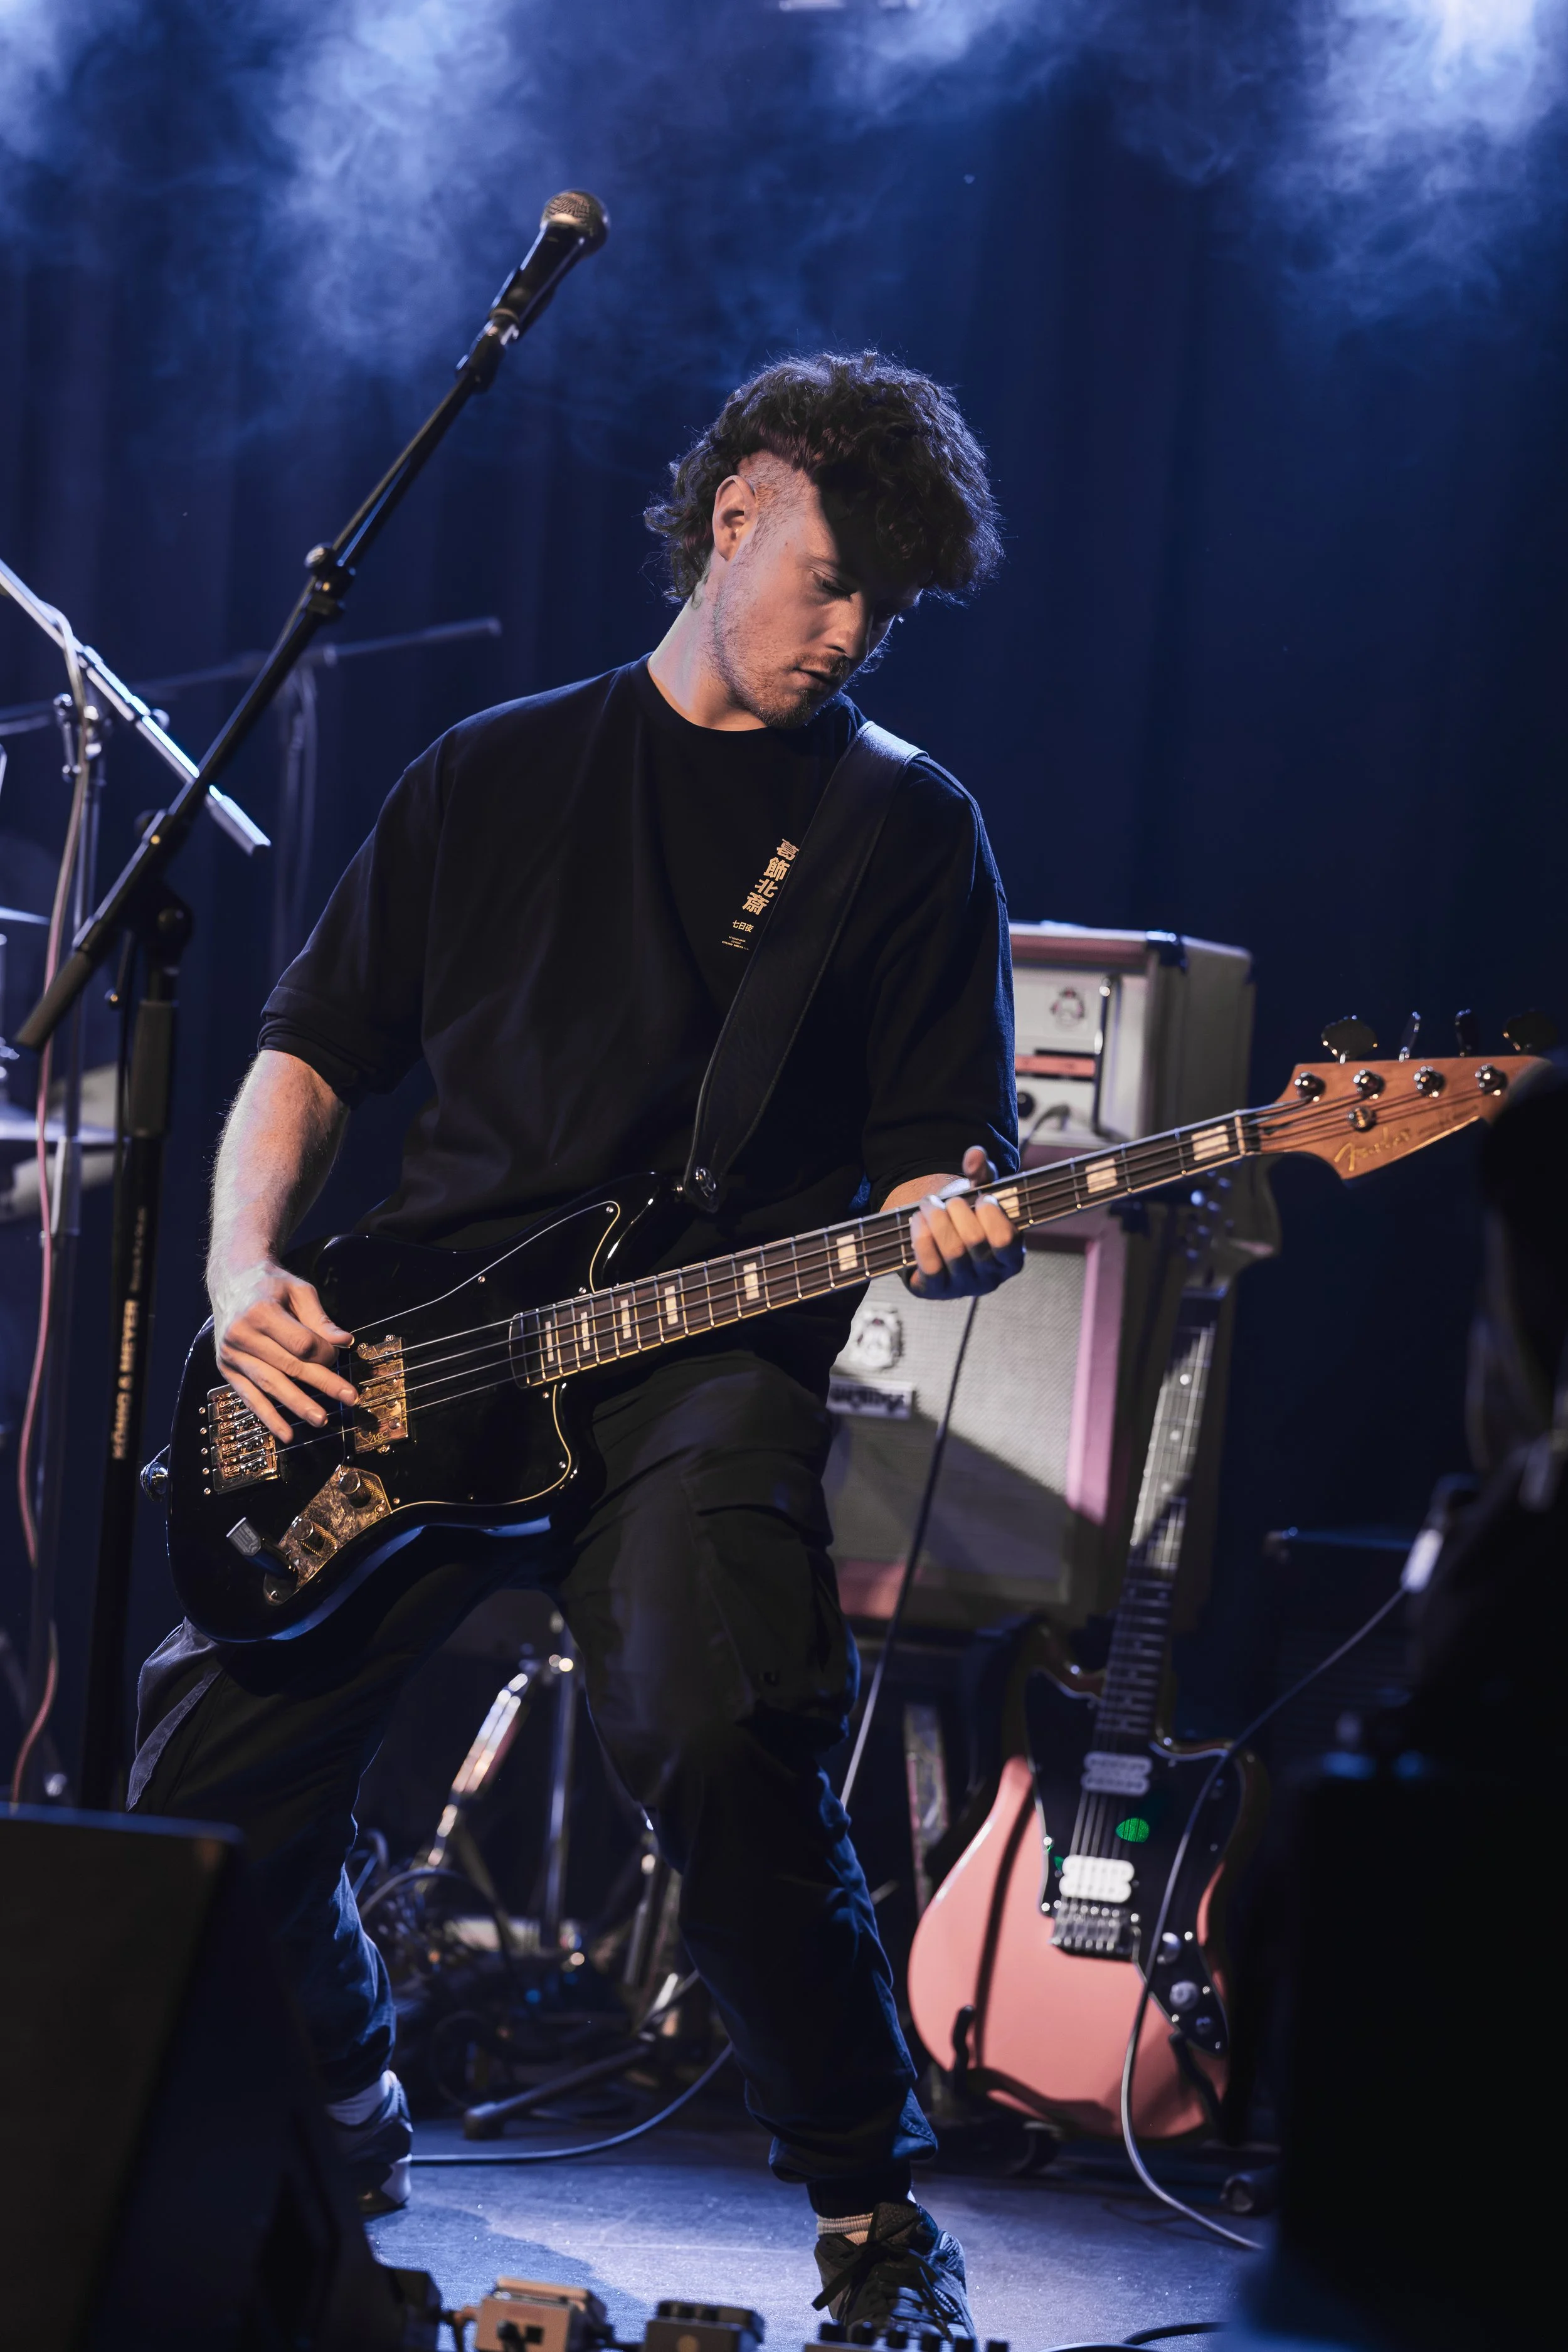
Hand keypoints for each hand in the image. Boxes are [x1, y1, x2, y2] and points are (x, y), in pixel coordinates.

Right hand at [211, 1257, 356, 1440]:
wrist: (231, 1282)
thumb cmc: (270, 1286)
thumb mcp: (298, 1290)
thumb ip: (320, 1319)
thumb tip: (345, 1342)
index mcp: (260, 1311)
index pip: (300, 1343)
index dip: (324, 1353)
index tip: (337, 1354)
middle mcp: (241, 1334)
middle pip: (289, 1366)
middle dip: (322, 1384)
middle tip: (349, 1399)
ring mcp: (231, 1354)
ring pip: (270, 1385)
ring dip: (298, 1405)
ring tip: (321, 1420)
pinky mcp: (226, 1369)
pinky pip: (250, 1397)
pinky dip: (269, 1416)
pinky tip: (286, 1433)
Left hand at [903, 1145, 1024, 1299]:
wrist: (936, 1237)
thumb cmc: (966, 1216)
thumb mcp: (979, 1193)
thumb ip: (982, 1173)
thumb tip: (975, 1154)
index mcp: (1011, 1258)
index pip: (1006, 1240)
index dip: (992, 1215)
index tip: (983, 1198)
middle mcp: (990, 1278)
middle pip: (975, 1241)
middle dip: (958, 1211)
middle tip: (950, 1200)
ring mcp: (961, 1287)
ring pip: (951, 1251)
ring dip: (937, 1219)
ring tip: (929, 1204)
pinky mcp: (934, 1291)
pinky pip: (929, 1266)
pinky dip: (921, 1238)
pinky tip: (917, 1221)